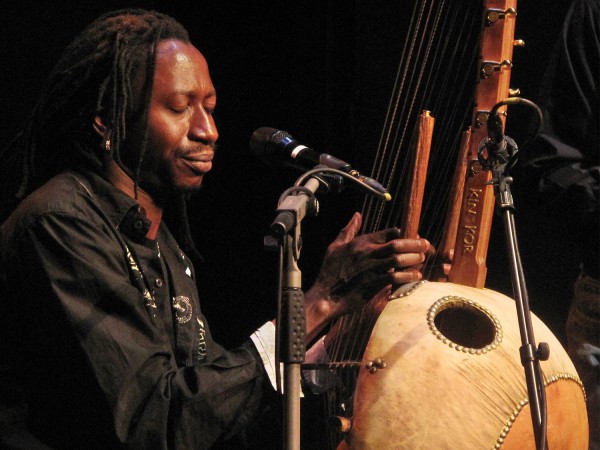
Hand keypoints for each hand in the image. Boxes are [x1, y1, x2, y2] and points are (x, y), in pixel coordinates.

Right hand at [303, 212, 430, 338]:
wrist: (326, 296)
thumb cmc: (329, 272)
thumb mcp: (335, 246)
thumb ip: (348, 230)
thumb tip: (357, 215)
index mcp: (360, 242)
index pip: (388, 233)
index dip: (402, 234)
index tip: (410, 238)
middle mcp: (367, 253)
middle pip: (397, 244)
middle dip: (415, 244)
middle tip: (426, 245)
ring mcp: (371, 268)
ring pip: (398, 259)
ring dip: (413, 258)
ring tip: (421, 259)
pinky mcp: (373, 284)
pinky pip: (395, 277)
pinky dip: (408, 276)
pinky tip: (416, 276)